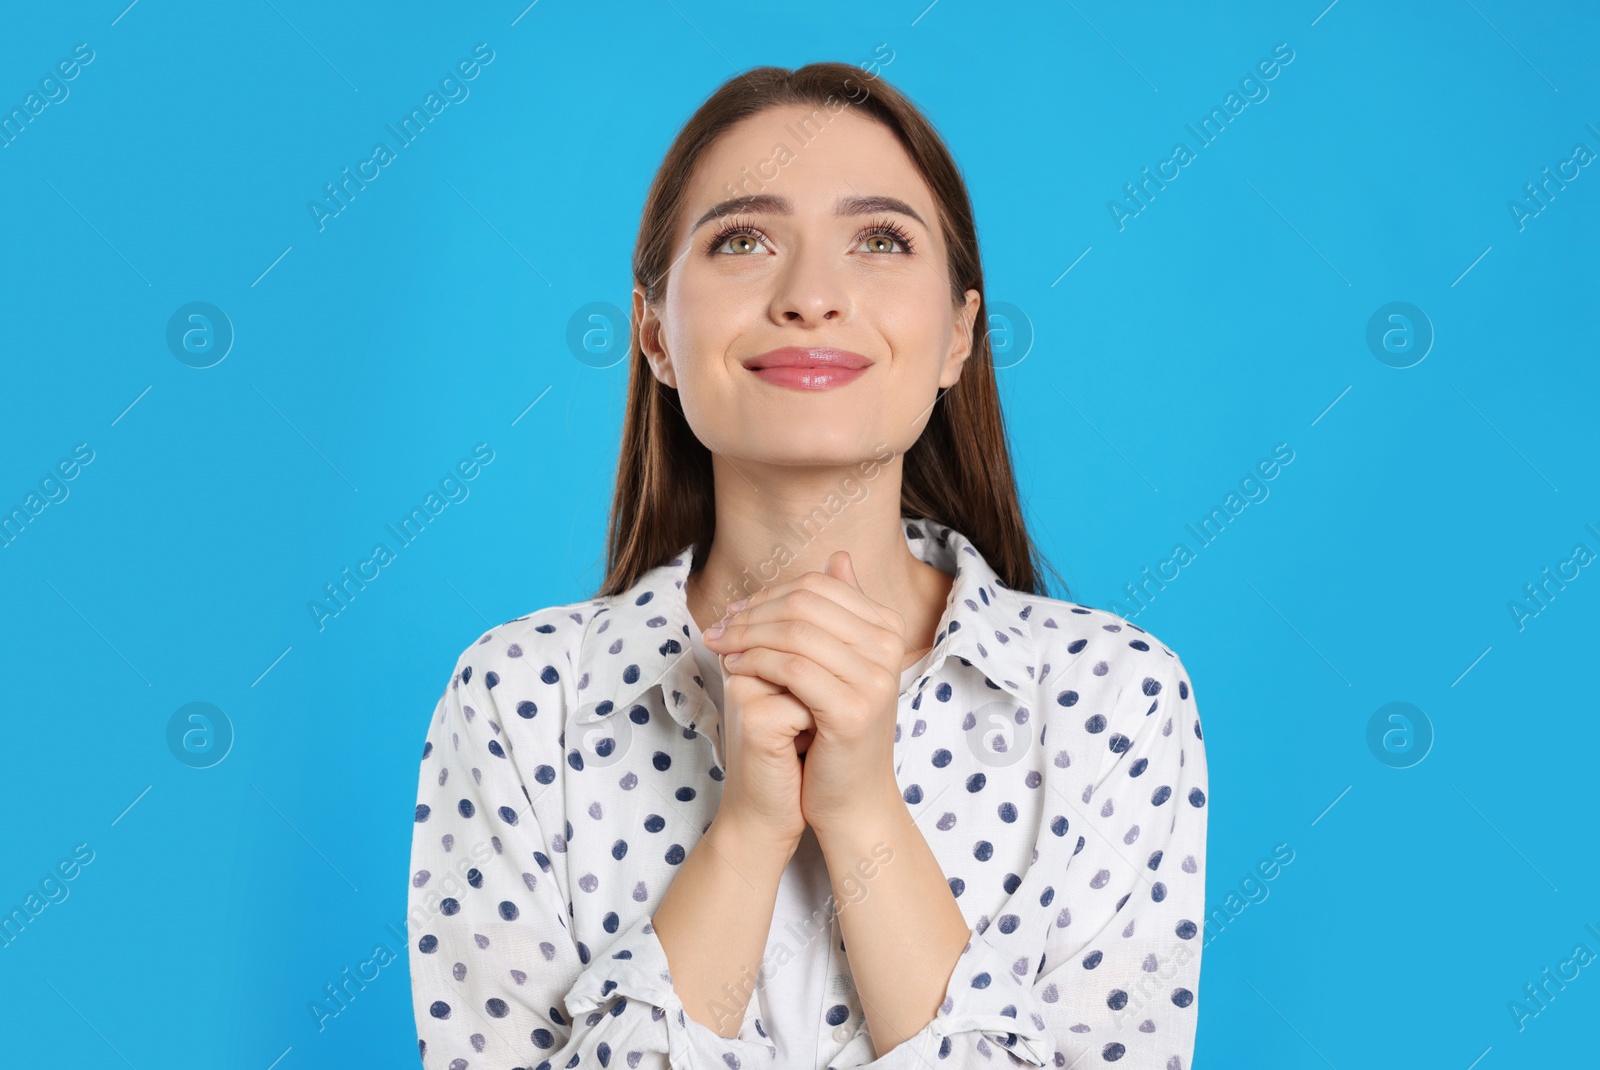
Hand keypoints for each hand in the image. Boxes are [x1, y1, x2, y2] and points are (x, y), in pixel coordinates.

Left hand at [702, 551, 909, 837]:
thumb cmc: (836, 730)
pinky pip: (792, 668)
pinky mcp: (853, 709)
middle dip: (751, 612)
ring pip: (794, 633)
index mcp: (887, 628)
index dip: (767, 594)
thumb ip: (837, 612)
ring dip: (746, 636)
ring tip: (719, 647)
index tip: (733, 612)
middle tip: (717, 628)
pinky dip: (755, 663)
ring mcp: (875, 679)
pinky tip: (734, 670)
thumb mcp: (839, 663)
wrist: (852, 798)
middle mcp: (888, 648)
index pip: (817, 586)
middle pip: (803, 604)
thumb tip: (838, 556)